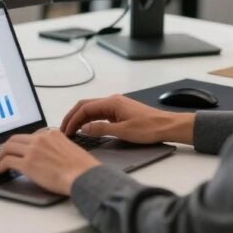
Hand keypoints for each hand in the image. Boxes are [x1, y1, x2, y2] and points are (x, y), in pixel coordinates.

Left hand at [0, 129, 100, 195]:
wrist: (84, 176)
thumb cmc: (82, 168)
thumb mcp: (71, 150)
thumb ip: (58, 148)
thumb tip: (49, 156)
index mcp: (52, 134)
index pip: (30, 136)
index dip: (21, 144)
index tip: (17, 150)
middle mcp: (41, 139)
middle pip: (15, 139)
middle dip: (6, 147)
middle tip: (2, 156)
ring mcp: (33, 150)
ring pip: (8, 148)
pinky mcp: (28, 163)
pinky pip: (7, 161)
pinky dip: (0, 165)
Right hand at [60, 94, 193, 144]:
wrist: (168, 126)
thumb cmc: (150, 128)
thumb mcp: (123, 131)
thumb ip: (101, 129)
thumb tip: (84, 128)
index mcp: (112, 102)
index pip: (84, 108)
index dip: (72, 119)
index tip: (66, 131)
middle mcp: (113, 101)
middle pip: (85, 106)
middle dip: (72, 117)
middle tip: (64, 130)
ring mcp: (116, 105)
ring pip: (92, 109)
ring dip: (80, 119)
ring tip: (72, 131)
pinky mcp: (120, 112)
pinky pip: (100, 113)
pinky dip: (90, 120)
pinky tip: (87, 128)